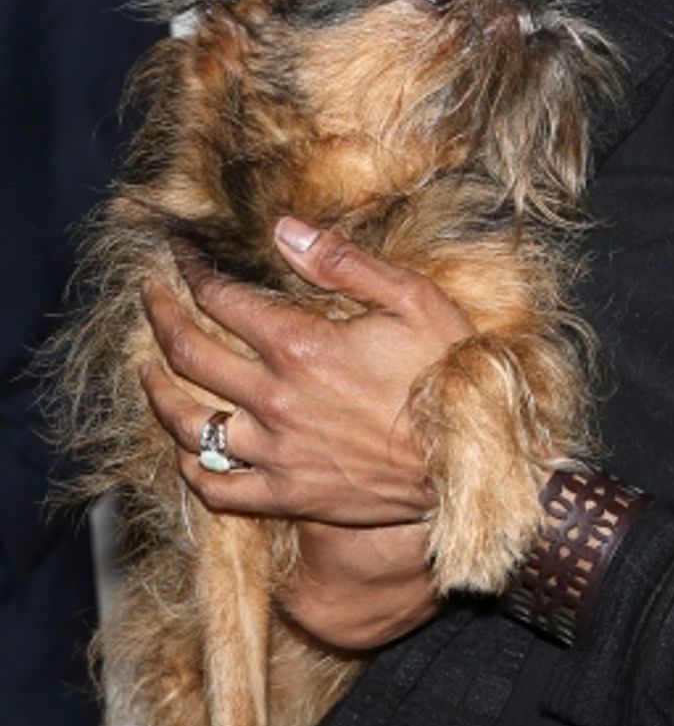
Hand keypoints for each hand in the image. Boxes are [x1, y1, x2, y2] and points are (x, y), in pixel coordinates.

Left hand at [142, 217, 462, 525]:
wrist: (472, 461)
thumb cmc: (450, 374)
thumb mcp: (414, 299)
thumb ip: (344, 263)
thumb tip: (284, 230)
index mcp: (303, 346)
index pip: (222, 300)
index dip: (194, 272)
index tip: (183, 258)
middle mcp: (277, 399)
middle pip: (188, 354)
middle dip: (159, 317)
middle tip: (149, 298)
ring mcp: (277, 453)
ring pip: (187, 423)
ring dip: (157, 391)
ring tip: (148, 371)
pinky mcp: (286, 496)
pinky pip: (215, 488)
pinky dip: (190, 465)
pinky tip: (188, 448)